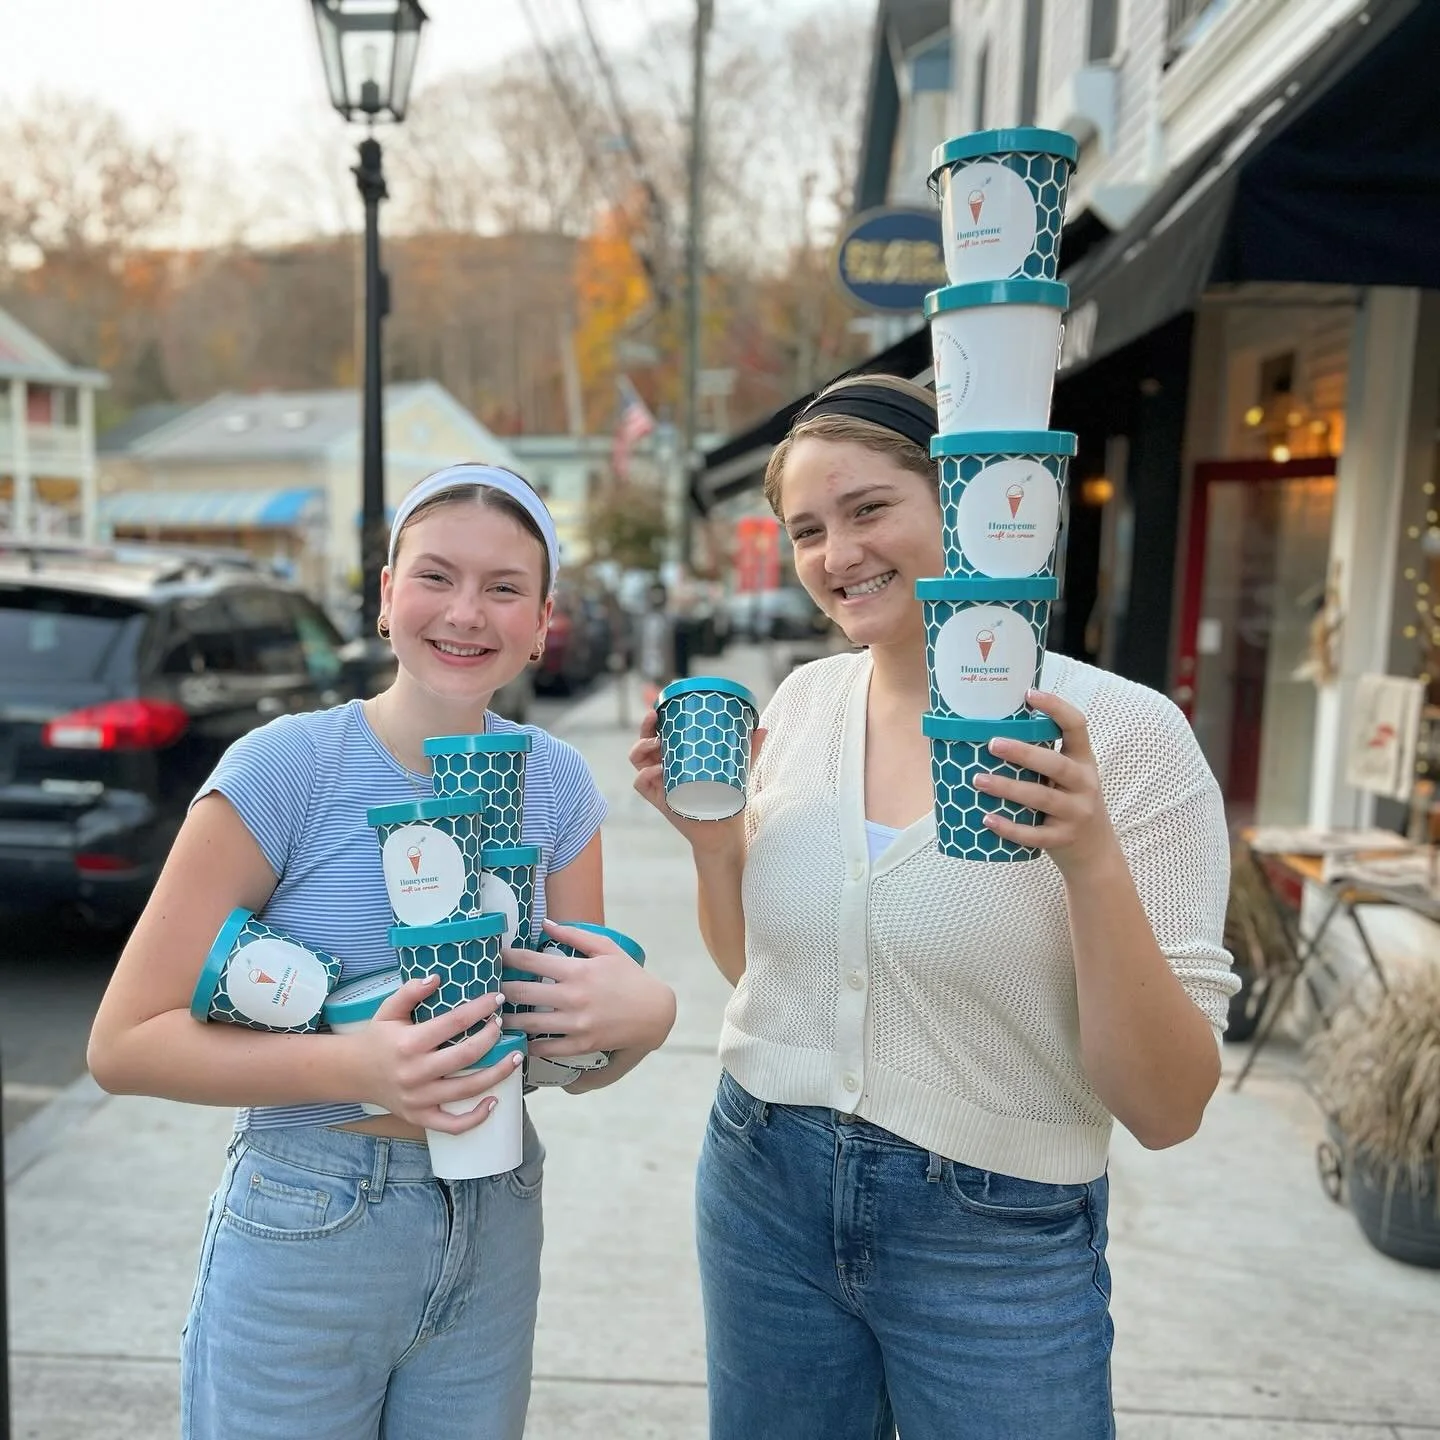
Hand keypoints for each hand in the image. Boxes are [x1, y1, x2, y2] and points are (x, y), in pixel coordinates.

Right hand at [355, 978, 523, 1132]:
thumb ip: (410, 991)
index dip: (480, 1009)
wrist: (353, 1073)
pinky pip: (452, 1125)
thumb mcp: (388, 1010)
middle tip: (503, 1024)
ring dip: (497, 1074)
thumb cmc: (377, 1038)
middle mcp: (415, 1072)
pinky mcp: (420, 1117)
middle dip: (491, 1038)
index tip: (497, 998)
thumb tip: (436, 978)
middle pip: (465, 1056)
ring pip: (466, 1089)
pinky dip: (476, 1118)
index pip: (454, 1023)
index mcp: (409, 1043)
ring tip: (516, 1058)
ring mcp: (418, 1098)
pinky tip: (494, 1102)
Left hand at [502, 920, 675, 1058]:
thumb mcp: (607, 949)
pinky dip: (530, 1045)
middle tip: (485, 988)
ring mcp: (577, 1024)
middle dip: (499, 989)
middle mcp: (573, 997)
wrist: (655, 1012)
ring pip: (529, 1024)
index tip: (494, 955)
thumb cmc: (630, 976)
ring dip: (507, 1020)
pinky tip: (519, 1041)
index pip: (531, 961)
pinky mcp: (582, 1044)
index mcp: (578, 970)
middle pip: (522, 993)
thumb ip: (574, 934)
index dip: (507, 957)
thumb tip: (545, 923)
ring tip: (493, 1016)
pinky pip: (547, 1047)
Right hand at [628, 707, 765, 852]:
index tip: (661, 707)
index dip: (656, 719)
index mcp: (679, 755)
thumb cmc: (729, 797)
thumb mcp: (739, 769)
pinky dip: (646, 775)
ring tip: (658, 744)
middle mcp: (665, 766)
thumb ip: (750, 749)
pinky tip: (659, 770)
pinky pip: (641, 784)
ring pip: (638, 760)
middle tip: (654, 718)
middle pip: (645, 742)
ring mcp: (660, 783)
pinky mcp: (659, 800)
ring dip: (642, 747)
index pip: (661, 732)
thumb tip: (762, 727)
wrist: (724, 830)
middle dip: (645, 727)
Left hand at [972, 689, 1121, 877]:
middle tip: (991, 743)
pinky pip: (1035, 835)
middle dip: (1024, 753)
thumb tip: (989, 731)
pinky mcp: (1063, 839)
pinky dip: (1009, 829)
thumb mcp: (1067, 777)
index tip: (1029, 693)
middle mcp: (1084, 784)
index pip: (1077, 726)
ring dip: (1008, 788)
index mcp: (1083, 760)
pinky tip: (987, 819)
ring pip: (1042, 798)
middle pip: (1056, 764)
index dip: (1056, 707)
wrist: (1095, 852)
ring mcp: (1076, 813)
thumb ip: (1043, 758)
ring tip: (978, 780)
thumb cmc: (1068, 803)